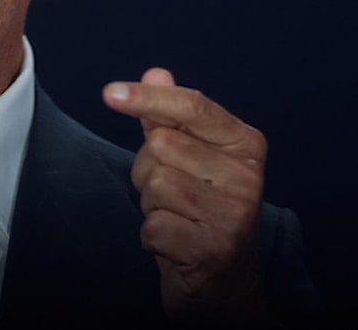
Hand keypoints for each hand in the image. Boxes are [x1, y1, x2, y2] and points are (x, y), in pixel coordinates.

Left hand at [104, 68, 267, 322]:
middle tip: (171, 192)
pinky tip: (174, 243)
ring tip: (176, 217)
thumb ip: (172, 117)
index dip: (148, 98)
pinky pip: (153, 225)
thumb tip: (157, 73)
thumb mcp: (192, 159)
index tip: (110, 93)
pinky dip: (152, 236)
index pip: (193, 106)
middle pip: (161, 145)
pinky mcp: (213, 251)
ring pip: (154, 184)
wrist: (225, 284)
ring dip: (151, 204)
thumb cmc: (203, 211)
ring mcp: (233, 216)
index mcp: (245, 145)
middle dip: (149, 168)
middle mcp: (247, 177)